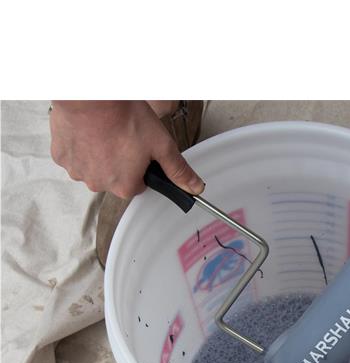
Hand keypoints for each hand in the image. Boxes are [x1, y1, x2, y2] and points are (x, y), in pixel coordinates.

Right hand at [49, 100, 203, 198]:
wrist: (91, 94)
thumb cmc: (126, 118)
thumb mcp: (161, 145)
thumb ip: (178, 170)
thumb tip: (195, 189)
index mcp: (124, 187)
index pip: (138, 185)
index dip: (142, 167)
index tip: (140, 150)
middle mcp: (99, 185)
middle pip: (115, 178)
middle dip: (120, 162)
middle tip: (124, 137)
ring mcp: (77, 171)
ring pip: (94, 167)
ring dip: (99, 155)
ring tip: (107, 132)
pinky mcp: (61, 156)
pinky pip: (74, 156)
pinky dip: (82, 146)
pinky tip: (90, 131)